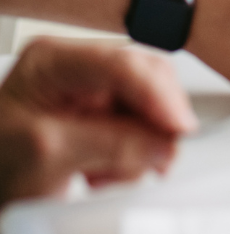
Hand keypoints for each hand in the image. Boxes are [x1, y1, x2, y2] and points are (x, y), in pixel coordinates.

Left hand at [0, 39, 195, 206]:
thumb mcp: (47, 156)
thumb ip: (109, 145)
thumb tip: (164, 143)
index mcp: (52, 60)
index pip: (119, 64)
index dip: (156, 94)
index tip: (178, 126)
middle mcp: (76, 66)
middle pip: (142, 77)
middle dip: (156, 119)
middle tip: (163, 156)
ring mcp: (90, 89)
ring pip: (147, 103)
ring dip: (144, 142)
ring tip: (115, 173)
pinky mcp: (101, 112)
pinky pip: (140, 124)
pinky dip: (135, 152)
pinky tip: (108, 171)